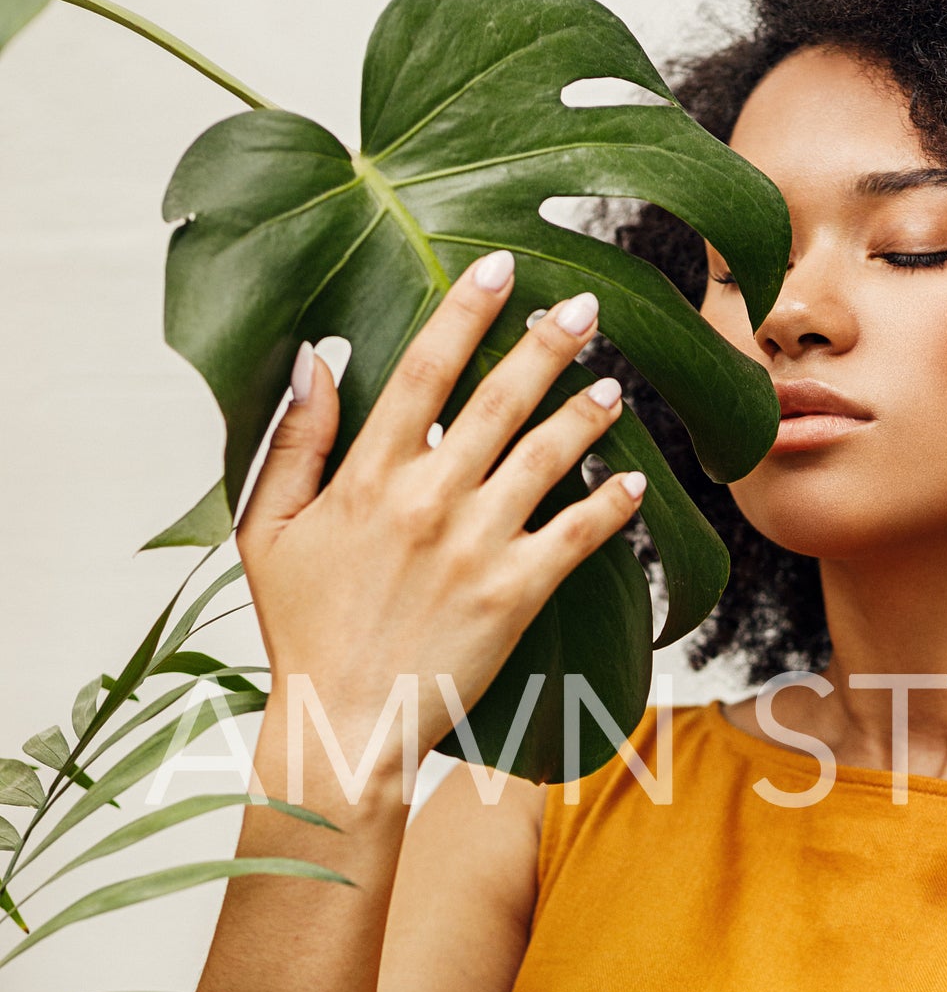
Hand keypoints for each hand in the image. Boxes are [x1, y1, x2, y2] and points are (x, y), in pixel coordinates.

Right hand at [238, 255, 643, 784]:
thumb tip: (317, 358)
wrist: (342, 724)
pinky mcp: (514, 596)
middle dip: (546, 343)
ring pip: (544, 457)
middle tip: (585, 305)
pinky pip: (576, 537)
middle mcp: (427, 498)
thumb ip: (295, 441)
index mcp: (367, 475)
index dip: (466, 311)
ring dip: (584, 414)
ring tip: (613, 384)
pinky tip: (634, 480)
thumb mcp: (267, 529)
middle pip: (498, 399)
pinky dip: (610, 506)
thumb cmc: (302, 629)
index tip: (500, 267)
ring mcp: (476, 546)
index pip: (425, 369)